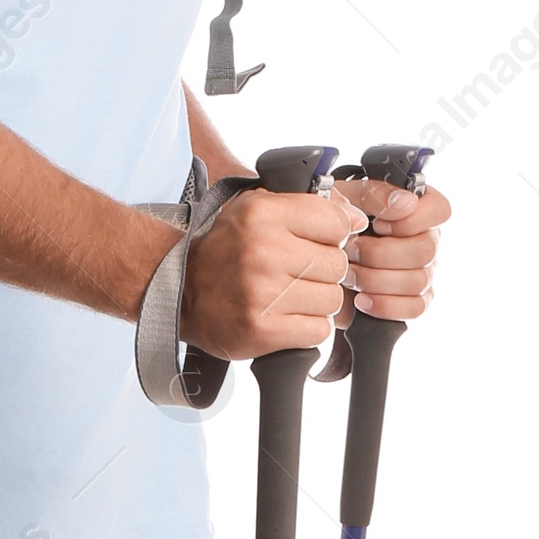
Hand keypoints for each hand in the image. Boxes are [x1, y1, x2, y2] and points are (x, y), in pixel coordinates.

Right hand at [178, 181, 363, 362]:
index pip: (336, 223)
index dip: (333, 237)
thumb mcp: (256, 211)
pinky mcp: (264, 329)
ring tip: (290, 297)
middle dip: (325, 272)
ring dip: (318, 302)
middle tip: (299, 274)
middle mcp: (263, 251)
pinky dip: (308, 327)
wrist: (181, 293)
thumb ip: (306, 208)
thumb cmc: (225, 252)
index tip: (318, 244)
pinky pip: (319, 330)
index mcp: (263, 214)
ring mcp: (263, 293)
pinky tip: (287, 317)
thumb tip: (357, 220)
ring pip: (332, 300)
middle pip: (338, 264)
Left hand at [343, 175, 449, 320]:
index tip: (377, 224)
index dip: (409, 220)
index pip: (439, 210)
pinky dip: (386, 305)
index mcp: (418, 207)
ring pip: (418, 281)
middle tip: (352, 251)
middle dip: (381, 254)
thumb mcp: (346, 196)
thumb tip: (402, 203)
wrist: (319, 255)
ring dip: (376, 280)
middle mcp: (427, 238)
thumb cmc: (338, 221)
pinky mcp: (415, 298)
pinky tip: (362, 299)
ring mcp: (425, 270)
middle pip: (426, 250)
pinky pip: (415, 307)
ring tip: (350, 275)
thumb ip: (374, 193)